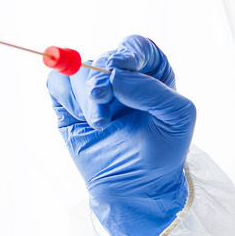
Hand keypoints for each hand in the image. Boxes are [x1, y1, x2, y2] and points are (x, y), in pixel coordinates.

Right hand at [47, 35, 195, 235]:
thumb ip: (153, 92)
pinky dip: (67, 97)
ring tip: (99, 124)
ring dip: (85, 96)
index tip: (118, 67)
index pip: (136, 47)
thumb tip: (115, 76)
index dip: (126, 52)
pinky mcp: (70, 105)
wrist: (136, 188)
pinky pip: (57, 83)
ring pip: (78, 70)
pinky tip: (82, 119)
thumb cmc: (163, 152)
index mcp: (151, 72)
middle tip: (100, 99)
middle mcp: (121, 76)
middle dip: (100, 79)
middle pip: (104, 58)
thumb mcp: (177, 119)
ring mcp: (93, 90)